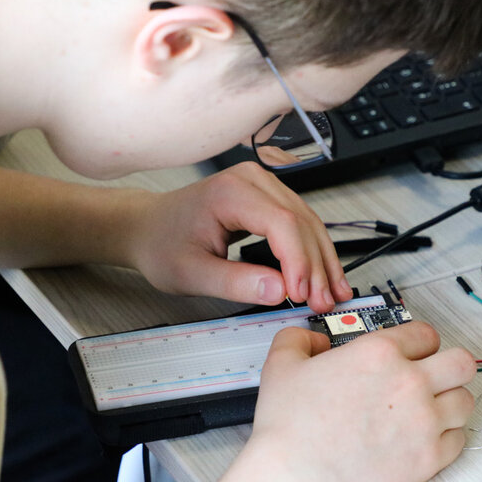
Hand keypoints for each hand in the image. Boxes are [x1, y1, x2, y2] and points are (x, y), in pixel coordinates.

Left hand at [120, 162, 351, 311]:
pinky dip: (314, 251)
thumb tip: (279, 290)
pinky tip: (324, 275)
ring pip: (308, 222)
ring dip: (322, 261)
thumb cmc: (163, 244)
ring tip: (332, 293)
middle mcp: (252, 180)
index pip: (281, 223)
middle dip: (316, 266)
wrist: (149, 227)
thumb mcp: (192, 273)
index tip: (302, 293)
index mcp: (230, 192)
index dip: (298, 261)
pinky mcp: (269, 197)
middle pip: (301, 222)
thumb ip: (236, 282)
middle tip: (324, 301)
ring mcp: (263, 185)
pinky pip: (301, 223)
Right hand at [244, 323, 476, 481]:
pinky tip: (428, 437)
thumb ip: (299, 339)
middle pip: (462, 363)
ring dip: (450, 401)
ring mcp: (423, 421)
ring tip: (433, 407)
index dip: (419, 342)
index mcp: (379, 353)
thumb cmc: (290, 427)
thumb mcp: (283, 364)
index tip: (414, 352)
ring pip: (466, 401)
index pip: (426, 334)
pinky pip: (458, 441)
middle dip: (450, 366)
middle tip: (437, 375)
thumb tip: (314, 340)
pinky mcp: (428, 458)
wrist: (295, 476)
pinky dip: (447, 437)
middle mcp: (409, 382)